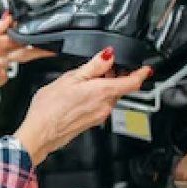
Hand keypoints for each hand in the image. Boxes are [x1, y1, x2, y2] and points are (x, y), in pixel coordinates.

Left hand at [0, 14, 52, 117]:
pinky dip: (1, 73)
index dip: (24, 34)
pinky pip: (5, 77)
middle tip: (43, 46)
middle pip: (19, 50)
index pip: (13, 36)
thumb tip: (8, 18)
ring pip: (13, 63)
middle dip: (30, 48)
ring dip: (8, 60)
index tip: (34, 30)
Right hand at [13, 47, 151, 165]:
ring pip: (110, 96)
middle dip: (115, 76)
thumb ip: (94, 66)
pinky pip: (101, 105)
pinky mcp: (93, 122)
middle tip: (103, 66)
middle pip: (120, 88)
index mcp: (103, 92)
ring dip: (104, 85)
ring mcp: (100, 115)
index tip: (146, 68)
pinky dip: (97, 96)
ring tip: (85, 79)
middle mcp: (105, 106)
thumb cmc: (50, 108)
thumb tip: (109, 55)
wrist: (40, 133)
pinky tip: (79, 94)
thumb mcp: (71, 78)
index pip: (133, 82)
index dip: (142, 73)